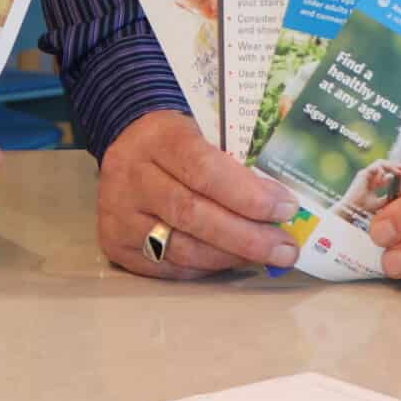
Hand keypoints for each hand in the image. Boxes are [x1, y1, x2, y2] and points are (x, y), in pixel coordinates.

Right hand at [97, 110, 302, 278]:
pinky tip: (230, 261)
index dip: (247, 195)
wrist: (128, 144)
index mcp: (158, 138)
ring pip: (180, 247)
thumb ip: (235, 163)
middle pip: (192, 213)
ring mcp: (118, 213)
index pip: (203, 170)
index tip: (285, 209)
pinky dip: (205, 268)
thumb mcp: (204, 131)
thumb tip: (281, 205)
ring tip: (265, 257)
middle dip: (246, 236)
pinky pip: (167, 267)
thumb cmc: (179, 141)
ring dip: (230, 257)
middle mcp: (131, 176)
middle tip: (285, 248)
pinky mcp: (115, 243)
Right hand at [335, 159, 400, 216]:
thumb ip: (388, 197)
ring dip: (391, 165)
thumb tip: (399, 193)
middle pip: (384, 166)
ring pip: (380, 163)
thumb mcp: (381, 203)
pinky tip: (387, 177)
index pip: (386, 174)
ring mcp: (366, 174)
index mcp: (374, 184)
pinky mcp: (363, 173)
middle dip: (395, 166)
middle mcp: (370, 177)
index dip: (396, 173)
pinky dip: (383, 170)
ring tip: (399, 171)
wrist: (352, 210)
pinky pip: (375, 166)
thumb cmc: (364, 208)